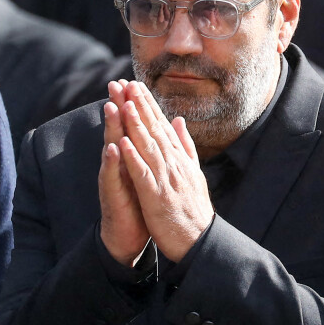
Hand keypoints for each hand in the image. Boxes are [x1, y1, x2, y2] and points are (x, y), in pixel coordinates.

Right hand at [98, 81, 148, 265]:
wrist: (127, 236)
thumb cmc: (137, 204)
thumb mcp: (145, 174)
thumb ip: (148, 152)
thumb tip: (155, 131)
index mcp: (131, 158)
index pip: (131, 127)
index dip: (132, 105)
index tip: (134, 81)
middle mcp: (119, 164)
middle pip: (118, 130)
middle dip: (117, 106)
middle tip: (116, 82)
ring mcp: (113, 178)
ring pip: (111, 148)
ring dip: (110, 127)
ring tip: (111, 106)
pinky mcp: (111, 195)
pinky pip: (111, 176)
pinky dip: (112, 162)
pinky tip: (112, 148)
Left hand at [118, 82, 213, 261]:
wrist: (200, 240)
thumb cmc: (193, 209)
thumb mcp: (193, 172)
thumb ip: (185, 145)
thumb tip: (179, 120)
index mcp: (180, 159)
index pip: (162, 126)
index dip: (149, 104)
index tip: (137, 85)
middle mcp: (174, 164)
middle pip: (154, 130)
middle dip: (140, 106)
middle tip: (127, 83)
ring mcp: (166, 180)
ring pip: (148, 147)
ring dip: (136, 125)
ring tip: (124, 104)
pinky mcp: (157, 197)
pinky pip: (143, 174)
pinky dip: (134, 158)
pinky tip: (123, 143)